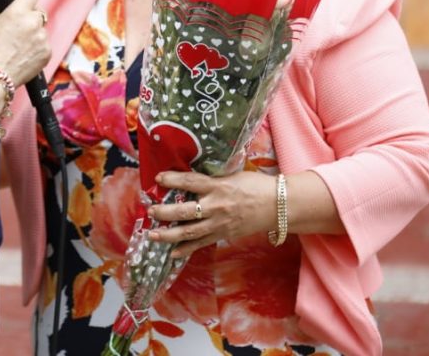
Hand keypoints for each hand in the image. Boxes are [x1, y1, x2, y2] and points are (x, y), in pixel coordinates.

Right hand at [0, 0, 50, 84]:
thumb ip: (3, 9)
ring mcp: (42, 38)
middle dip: (31, 18)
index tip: (25, 3)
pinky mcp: (48, 52)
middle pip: (39, 12)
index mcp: (18, 12)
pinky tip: (25, 55)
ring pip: (42, 30)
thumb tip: (11, 3)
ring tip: (20, 46)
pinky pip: (45, 44)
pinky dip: (37, 48)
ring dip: (34, 34)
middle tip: (19, 30)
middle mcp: (33, 22)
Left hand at [146, 170, 277, 257]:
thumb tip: (190, 178)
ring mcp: (219, 223)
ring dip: (168, 234)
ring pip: (189, 231)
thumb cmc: (256, 186)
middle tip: (150, 211)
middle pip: (185, 211)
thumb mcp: (232, 175)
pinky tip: (173, 254)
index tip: (158, 178)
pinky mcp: (224, 235)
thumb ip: (212, 179)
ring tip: (152, 235)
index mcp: (218, 186)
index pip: (190, 182)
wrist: (278, 205)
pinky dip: (186, 249)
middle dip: (164, 212)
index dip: (173, 180)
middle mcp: (216, 206)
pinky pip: (201, 244)